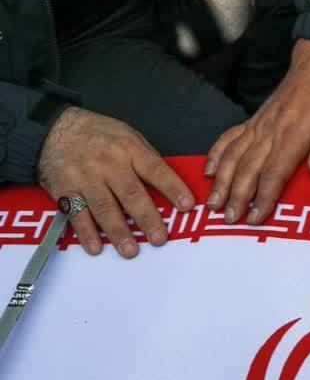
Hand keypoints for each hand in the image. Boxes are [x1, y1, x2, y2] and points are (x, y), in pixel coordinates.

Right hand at [38, 107, 193, 257]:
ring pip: (104, 208)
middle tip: (159, 239)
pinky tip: (95, 246)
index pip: (156, 170)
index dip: (173, 188)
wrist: (53, 128)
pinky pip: (76, 214)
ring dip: (118, 231)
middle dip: (147, 219)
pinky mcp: (64, 190)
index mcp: (129, 149)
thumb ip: (146, 160)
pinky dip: (86, 232)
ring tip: (130, 250)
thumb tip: (170, 187)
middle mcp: (108, 164)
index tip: (187, 206)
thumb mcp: (127, 136)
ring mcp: (85, 177)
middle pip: (131, 194)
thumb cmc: (97, 134)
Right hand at [205, 40, 309, 224]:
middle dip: (237, 196)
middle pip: (248, 169)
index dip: (264, 197)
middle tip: (229, 219)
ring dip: (222, 182)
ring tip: (213, 204)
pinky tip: (208, 172)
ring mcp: (257, 127)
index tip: (256, 217)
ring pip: (233, 157)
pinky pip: (228, 139)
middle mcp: (269, 132)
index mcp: (292, 135)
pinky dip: (216, 155)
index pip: (275, 172)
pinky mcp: (252, 122)